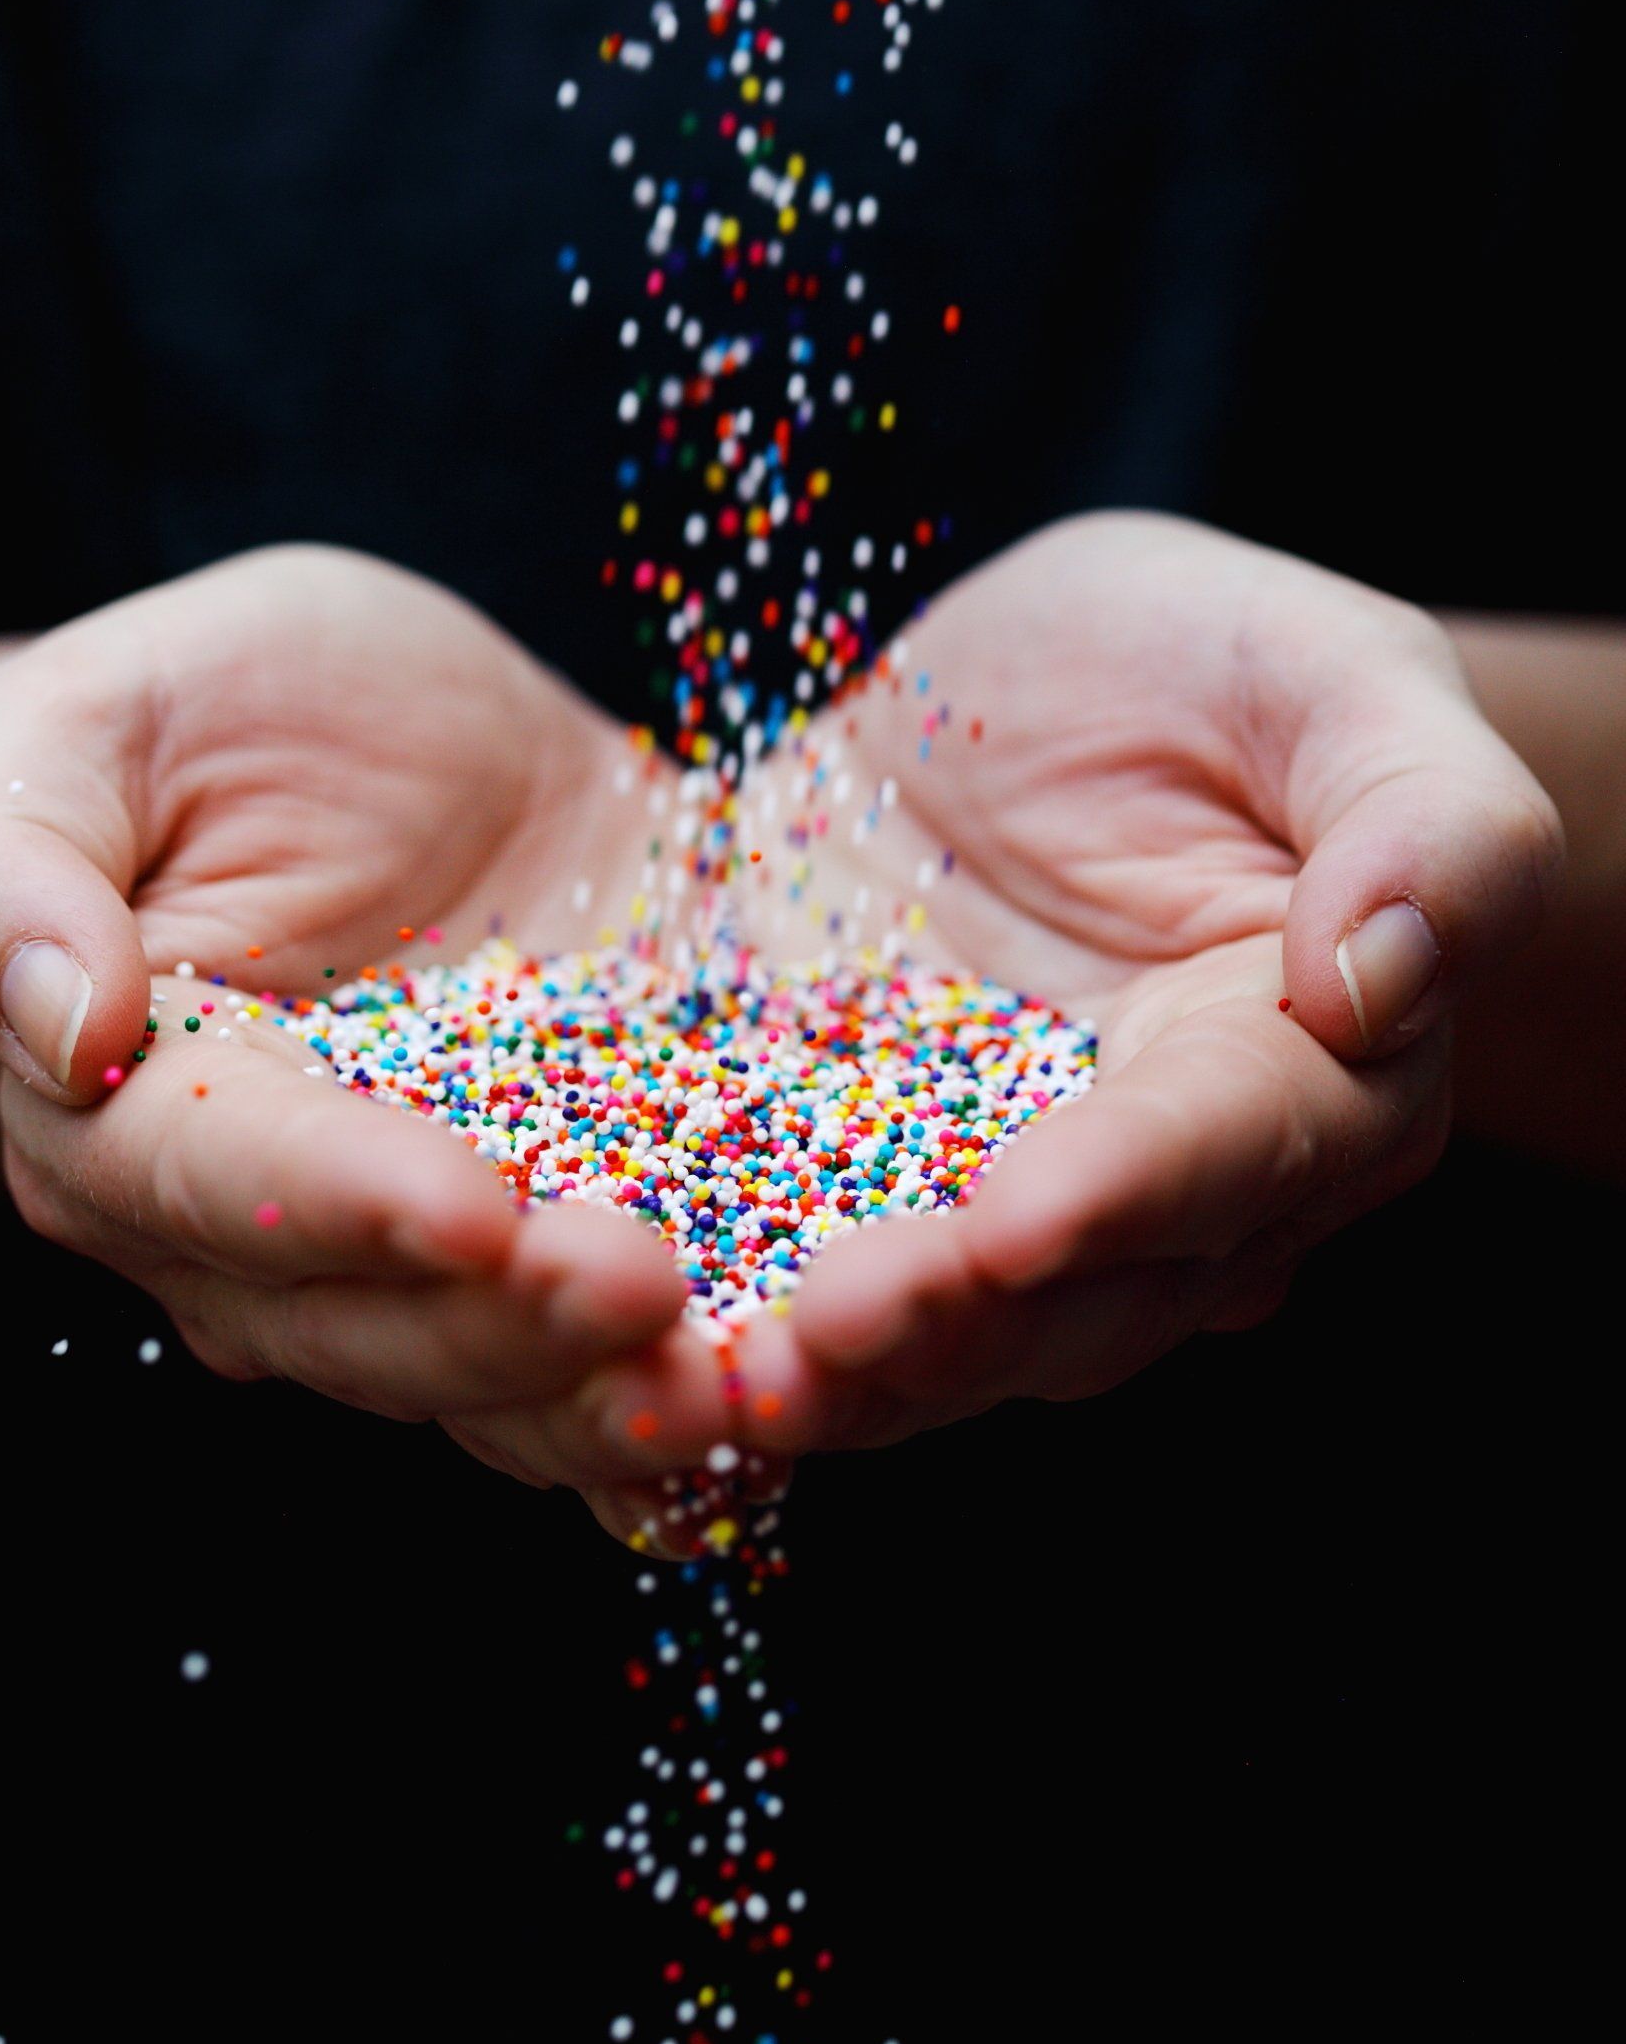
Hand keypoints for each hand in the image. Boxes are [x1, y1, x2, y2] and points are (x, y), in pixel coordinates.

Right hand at [0, 546, 727, 1483]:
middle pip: (376, 1324)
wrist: (417, 748)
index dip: (348, 1205)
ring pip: (508, 1384)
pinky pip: (625, 1372)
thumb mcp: (91, 724)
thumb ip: (7, 871)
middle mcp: (270, 1243)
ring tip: (748, 1380)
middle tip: (649, 1283)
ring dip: (621, 1403)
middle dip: (513, 1323)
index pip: (225, 1183)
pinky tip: (800, 1410)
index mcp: (131, 1118)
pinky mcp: (577, 1259)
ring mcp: (436, 1272)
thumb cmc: (218, 713)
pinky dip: (705, 1416)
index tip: (473, 1208)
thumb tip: (59, 1035)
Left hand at [701, 512, 1562, 1468]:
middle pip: (1071, 1298)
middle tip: (823, 1328)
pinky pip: (784, 1287)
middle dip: (949, 1322)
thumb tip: (1385, 979)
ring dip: (826, 1372)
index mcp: (1300, 1072)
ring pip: (929, 1338)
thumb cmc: (1203, 668)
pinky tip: (620, 1356)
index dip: (1127, 1189)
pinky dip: (714, 1333)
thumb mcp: (1327, 674)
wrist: (1012, 704)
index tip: (1020, 1214)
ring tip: (710, 1376)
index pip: (1227, 1148)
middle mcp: (1157, 1197)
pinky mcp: (838, 1202)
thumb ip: (1423, 816)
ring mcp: (985, 1214)